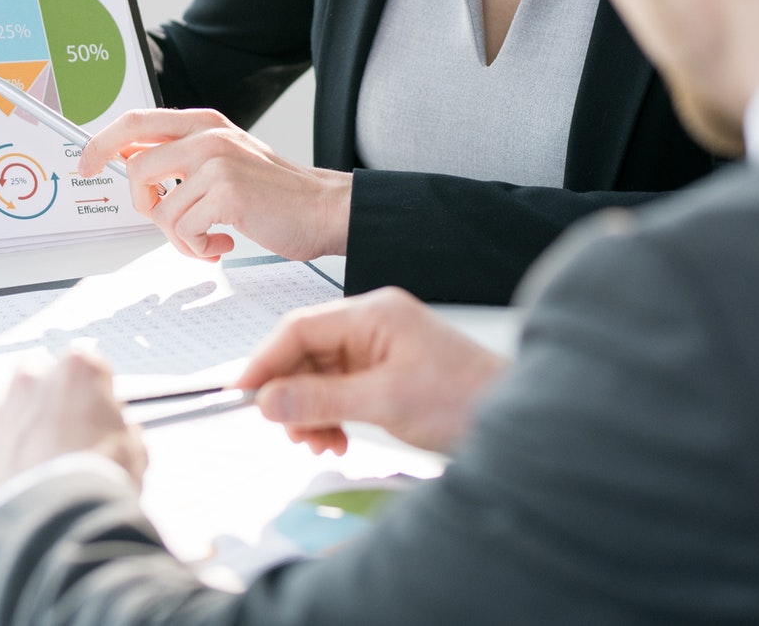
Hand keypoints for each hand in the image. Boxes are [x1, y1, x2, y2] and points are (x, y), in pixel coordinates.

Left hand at [0, 351, 147, 501]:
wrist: (57, 521)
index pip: (89, 365)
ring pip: (3, 399)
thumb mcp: (133, 453)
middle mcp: (33, 380)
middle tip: (67, 431)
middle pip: (40, 374)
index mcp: (77, 370)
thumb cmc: (95, 481)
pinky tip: (5, 467)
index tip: (102, 412)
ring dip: (17, 418)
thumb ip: (124, 434)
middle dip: (50, 397)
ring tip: (35, 452)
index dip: (96, 392)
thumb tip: (125, 439)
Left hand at [78, 109, 352, 262]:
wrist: (324, 209)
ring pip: (160, 208)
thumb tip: (131, 161)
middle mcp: (208, 135)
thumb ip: (182, 156)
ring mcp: (217, 162)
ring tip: (206, 239)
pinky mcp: (227, 193)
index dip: (101, 143)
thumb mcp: (225, 159)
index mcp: (204, 123)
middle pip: (135, 167)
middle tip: (164, 220)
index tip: (85, 164)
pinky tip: (222, 246)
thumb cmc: (275, 194)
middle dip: (142, 206)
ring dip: (178, 237)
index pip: (134, 121)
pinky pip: (184, 230)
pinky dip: (198, 249)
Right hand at [235, 287, 508, 454]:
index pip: (299, 328)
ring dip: (310, 412)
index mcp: (373, 314)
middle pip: (306, 354)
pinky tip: (335, 440)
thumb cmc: (465, 399)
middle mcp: (373, 325)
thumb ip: (322, 399)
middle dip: (291, 395)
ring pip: (320, 376)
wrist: (516, 420)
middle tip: (289, 434)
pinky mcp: (387, 374)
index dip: (265, 361)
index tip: (242, 395)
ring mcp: (380, 350)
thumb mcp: (385, 401)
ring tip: (320, 444)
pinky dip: (330, 416)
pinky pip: (340, 391)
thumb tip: (268, 400)